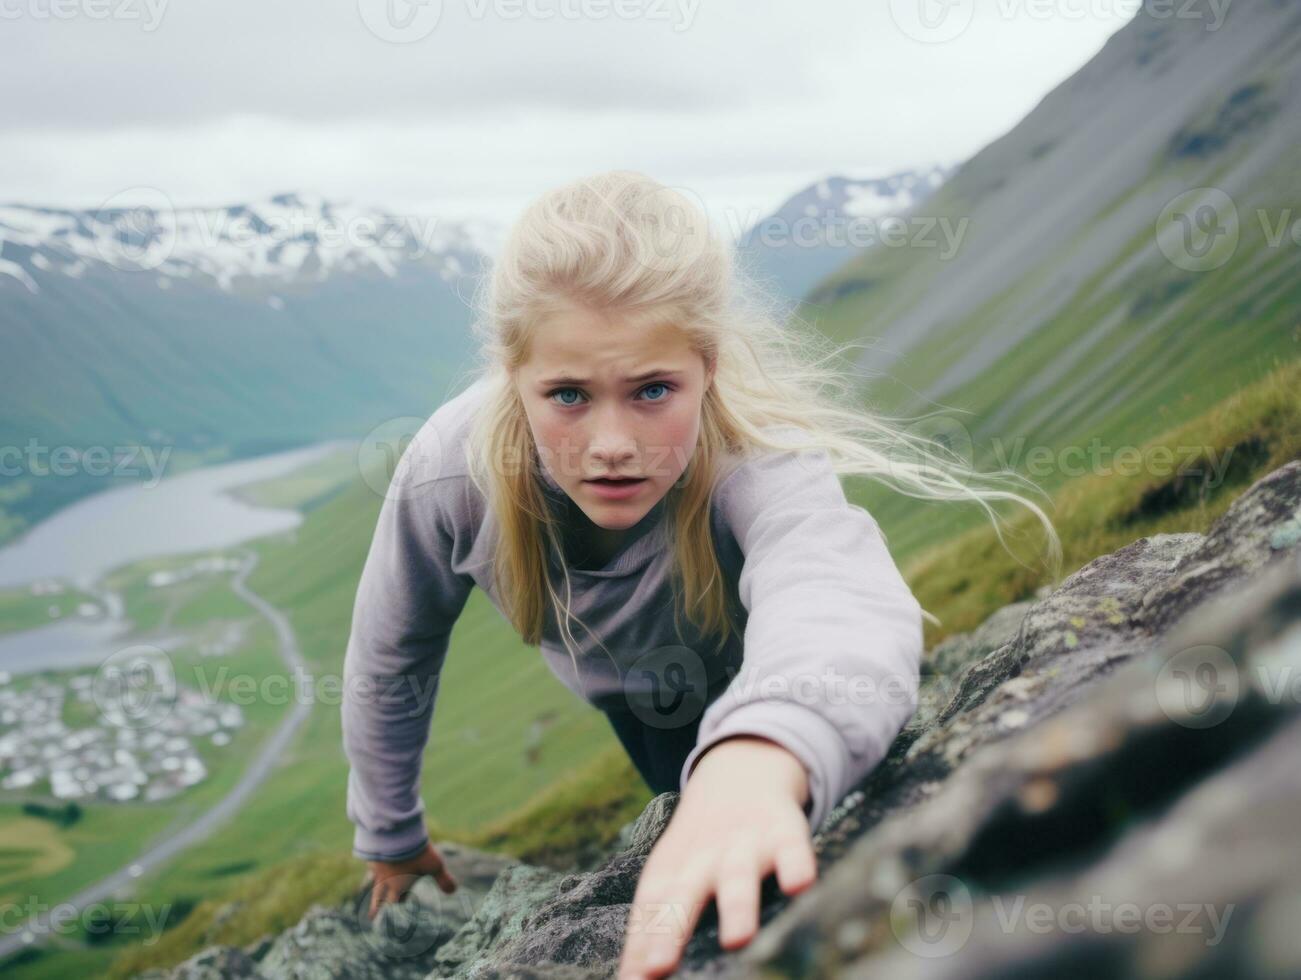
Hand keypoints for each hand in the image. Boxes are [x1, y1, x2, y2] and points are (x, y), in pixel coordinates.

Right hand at [362, 841, 458, 919]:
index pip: (396, 904)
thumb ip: (443, 879)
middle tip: (371, 918)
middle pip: (378, 897)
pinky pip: (371, 862)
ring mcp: (376, 866)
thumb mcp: (433, 865)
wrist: (393, 832)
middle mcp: (385, 879)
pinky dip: (372, 865)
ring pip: (374, 880)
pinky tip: (373, 862)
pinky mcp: (372, 852)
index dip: (395, 914)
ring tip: (371, 891)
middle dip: (376, 907)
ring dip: (373, 888)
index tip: (391, 924)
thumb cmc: (415, 852)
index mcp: (399, 886)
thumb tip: (453, 891)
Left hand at [618, 735, 817, 978]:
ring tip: (736, 938)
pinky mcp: (784, 832)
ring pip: (738, 877)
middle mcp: (703, 859)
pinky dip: (796, 865)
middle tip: (659, 965)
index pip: (649, 909)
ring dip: (736, 906)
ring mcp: (744, 845)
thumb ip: (653, 928)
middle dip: (671, 930)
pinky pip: (792, 849)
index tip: (634, 979)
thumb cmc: (701, 846)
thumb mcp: (673, 877)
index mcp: (672, 870)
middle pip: (683, 895)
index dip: (641, 943)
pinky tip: (799, 885)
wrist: (741, 772)